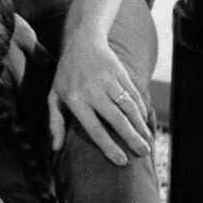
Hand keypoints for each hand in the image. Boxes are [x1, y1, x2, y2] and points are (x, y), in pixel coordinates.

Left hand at [45, 31, 151, 163]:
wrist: (83, 41)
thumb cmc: (66, 74)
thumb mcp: (54, 96)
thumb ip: (55, 122)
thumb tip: (55, 148)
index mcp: (75, 99)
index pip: (94, 128)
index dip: (109, 146)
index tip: (121, 161)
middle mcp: (92, 91)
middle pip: (116, 120)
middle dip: (132, 139)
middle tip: (143, 153)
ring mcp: (108, 81)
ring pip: (129, 108)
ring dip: (140, 126)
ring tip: (148, 141)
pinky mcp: (121, 74)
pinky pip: (134, 95)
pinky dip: (141, 110)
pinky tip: (144, 122)